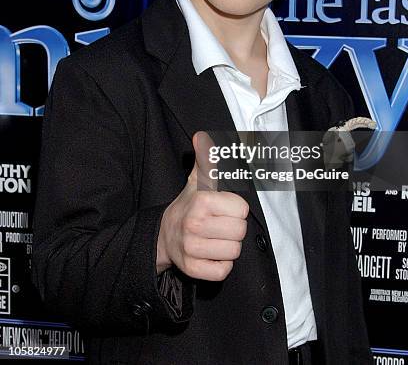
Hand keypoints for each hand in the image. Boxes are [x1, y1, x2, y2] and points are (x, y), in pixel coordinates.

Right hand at [156, 131, 248, 280]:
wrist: (164, 235)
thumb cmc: (189, 205)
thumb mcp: (197, 181)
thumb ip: (206, 159)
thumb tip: (201, 136)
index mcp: (202, 201)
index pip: (242, 210)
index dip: (236, 209)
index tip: (222, 208)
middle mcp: (194, 224)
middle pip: (240, 232)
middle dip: (233, 229)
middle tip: (218, 225)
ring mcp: (191, 249)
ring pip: (234, 252)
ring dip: (228, 247)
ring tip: (214, 238)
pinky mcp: (192, 270)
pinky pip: (223, 271)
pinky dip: (220, 265)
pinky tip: (210, 254)